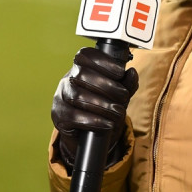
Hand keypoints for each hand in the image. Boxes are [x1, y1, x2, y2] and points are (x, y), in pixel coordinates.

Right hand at [51, 47, 138, 167]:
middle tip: (123, 96)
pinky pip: (73, 116)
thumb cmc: (101, 109)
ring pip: (77, 96)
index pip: (85, 55)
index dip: (102, 61)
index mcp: (80, 69)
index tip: (120, 72)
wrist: (87, 136)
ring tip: (117, 112)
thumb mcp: (117, 95)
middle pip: (82, 75)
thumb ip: (125, 84)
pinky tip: (107, 123)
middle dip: (107, 86)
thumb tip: (132, 73)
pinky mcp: (58, 117)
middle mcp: (67, 80)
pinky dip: (94, 120)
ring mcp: (60, 98)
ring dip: (102, 105)